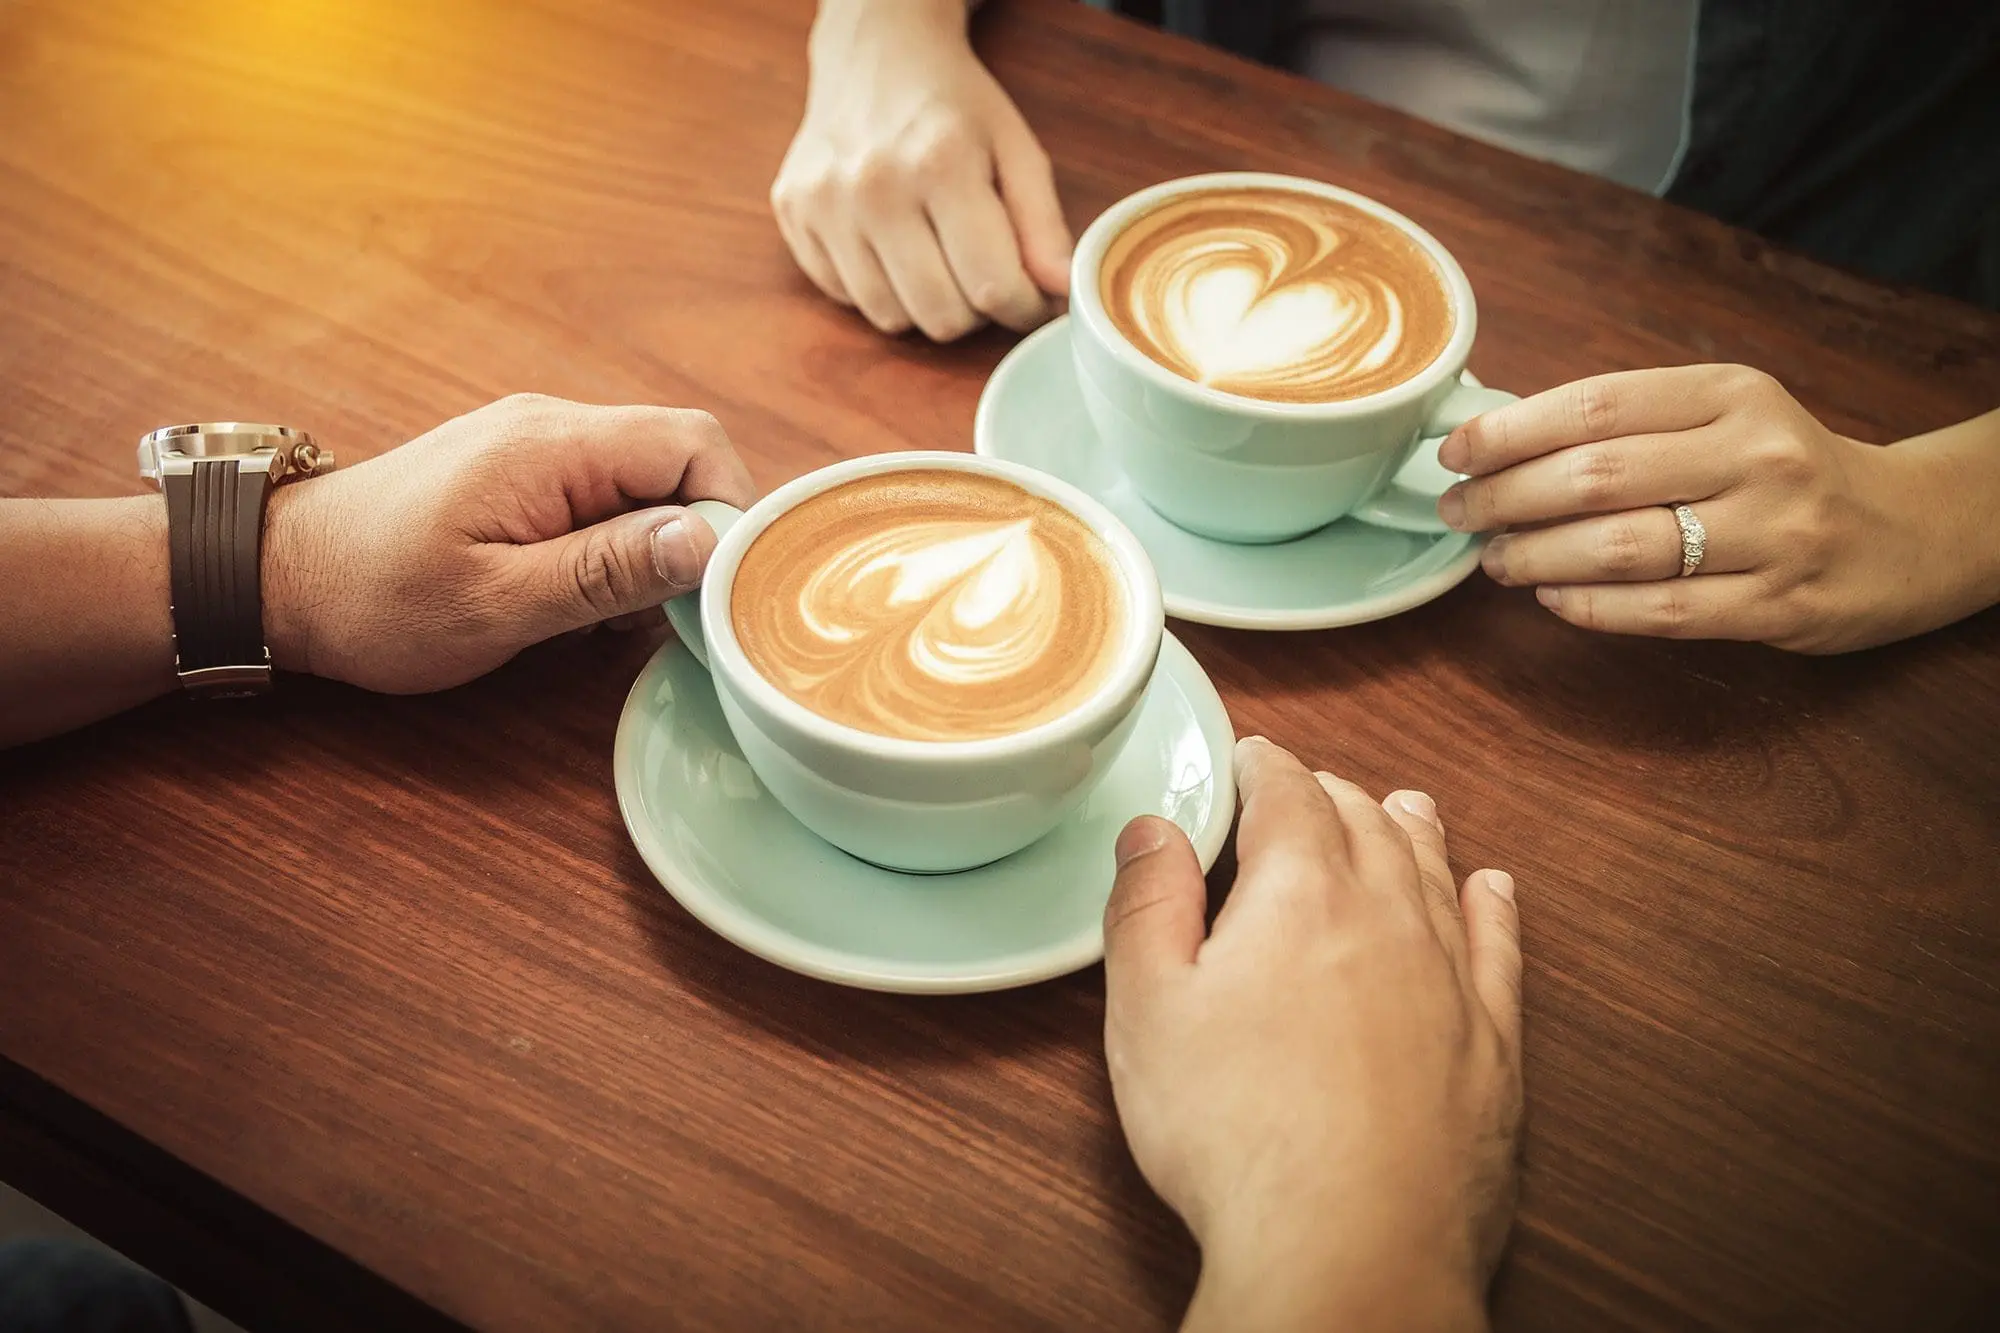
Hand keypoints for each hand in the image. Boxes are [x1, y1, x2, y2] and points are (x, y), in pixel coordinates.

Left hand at [262, 394, 754, 692]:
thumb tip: (704, 540)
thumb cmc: (375, 599)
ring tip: (608, 615)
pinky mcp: (521, 469)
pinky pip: (604, 493)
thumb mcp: (498, 603)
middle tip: (667, 612)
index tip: (714, 588)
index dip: (727, 511)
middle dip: (692, 535)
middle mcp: (552, 425)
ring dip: (651, 548)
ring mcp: (535, 443)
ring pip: (645, 479)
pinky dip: (613, 546)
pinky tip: (576, 598)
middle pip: (678, 457)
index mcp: (552, 445)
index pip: (693, 444)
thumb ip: (606, 570)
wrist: (277, 577)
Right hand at [770, 0, 1070, 340]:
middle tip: (980, 273)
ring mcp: (824, 204)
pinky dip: (878, 289)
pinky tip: (890, 244)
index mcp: (940, 163)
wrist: (873, 53)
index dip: (1023, 309)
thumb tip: (1062, 292)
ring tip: (935, 256)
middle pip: (940, 316)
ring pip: (890, 318)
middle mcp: (873, 187)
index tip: (1030, 301)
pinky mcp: (792, 216)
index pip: (992, 286)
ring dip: (924, 304)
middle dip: (974, 310)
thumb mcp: (1015, 147)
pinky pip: (846, 298)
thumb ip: (1042, 224)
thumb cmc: (952, 104)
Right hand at [1104, 737, 1521, 1332]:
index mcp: (1301, 894)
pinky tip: (1492, 890)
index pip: (1288, 795)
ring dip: (1412, 831)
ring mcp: (1451, 979)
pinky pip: (1499, 949)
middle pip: (1366, 821)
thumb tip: (1153, 828)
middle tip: (1306, 788)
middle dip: (1332, 793)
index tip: (1252, 757)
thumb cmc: (1239, 1134)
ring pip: (1435, 874)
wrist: (1350, 1246)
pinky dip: (1492, 907)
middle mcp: (1390, 916)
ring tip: (1403, 805)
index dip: (1264, 765)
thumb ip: (1147, 905)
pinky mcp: (1492, 1045)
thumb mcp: (1148, 1010)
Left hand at [1436, 364, 1994, 652]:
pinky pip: (1657, 612)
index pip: (1596, 405)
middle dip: (1505, 498)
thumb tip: (1502, 441)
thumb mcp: (1726, 415)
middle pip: (1595, 476)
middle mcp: (1756, 456)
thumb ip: (1632, 423)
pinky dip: (1587, 607)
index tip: (1455, 452)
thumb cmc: (1784, 468)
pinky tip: (1551, 598)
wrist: (1906, 530)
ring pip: (1618, 547)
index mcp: (1731, 394)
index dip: (1509, 431)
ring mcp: (1772, 534)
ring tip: (1495, 560)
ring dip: (1535, 557)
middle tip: (1459, 512)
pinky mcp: (1776, 605)